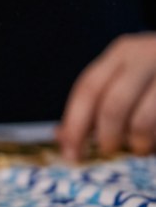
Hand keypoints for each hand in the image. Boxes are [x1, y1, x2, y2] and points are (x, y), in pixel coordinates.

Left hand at [57, 32, 155, 159]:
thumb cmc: (154, 75)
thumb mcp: (124, 78)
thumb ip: (93, 104)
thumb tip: (61, 137)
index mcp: (123, 53)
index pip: (88, 89)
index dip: (75, 125)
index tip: (71, 154)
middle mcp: (148, 55)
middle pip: (114, 105)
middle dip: (106, 136)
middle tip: (108, 150)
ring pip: (143, 119)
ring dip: (136, 141)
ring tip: (138, 147)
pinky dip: (155, 139)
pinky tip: (155, 142)